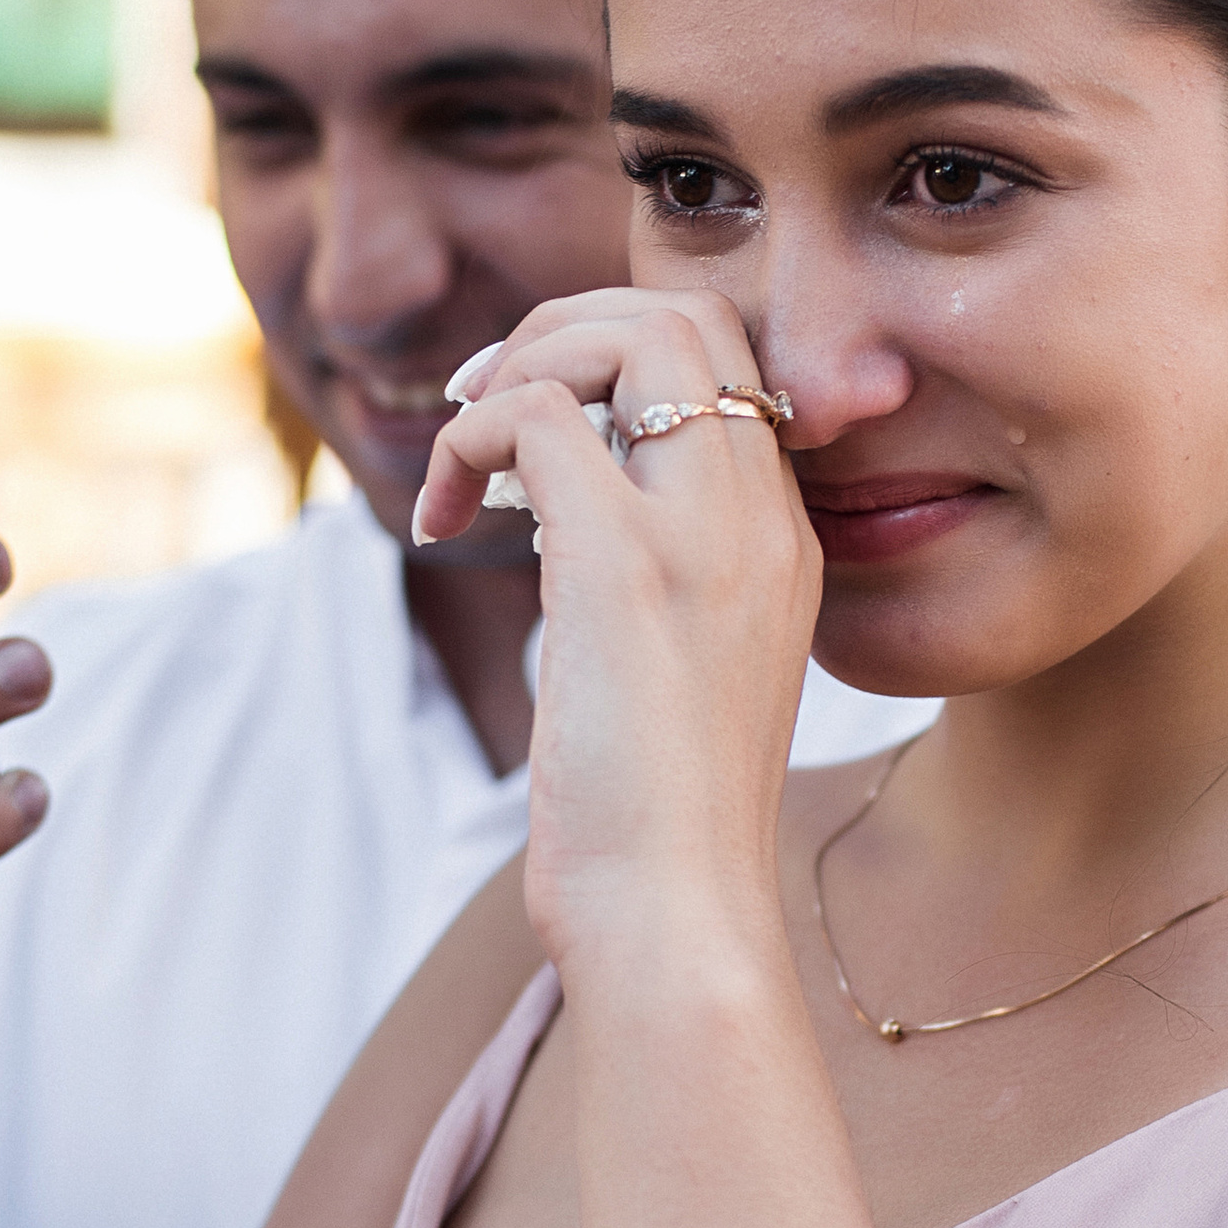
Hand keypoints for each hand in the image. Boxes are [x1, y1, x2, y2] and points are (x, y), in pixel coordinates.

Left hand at [413, 296, 818, 960]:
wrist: (678, 914)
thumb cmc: (662, 824)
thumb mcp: (681, 669)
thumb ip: (657, 572)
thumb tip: (560, 505)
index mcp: (783, 537)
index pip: (729, 358)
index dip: (617, 348)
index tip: (533, 421)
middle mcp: (761, 517)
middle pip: (685, 312)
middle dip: (563, 326)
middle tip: (484, 406)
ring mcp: (701, 536)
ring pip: (628, 335)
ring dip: (517, 368)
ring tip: (465, 463)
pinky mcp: (623, 568)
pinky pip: (539, 418)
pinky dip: (469, 442)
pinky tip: (444, 524)